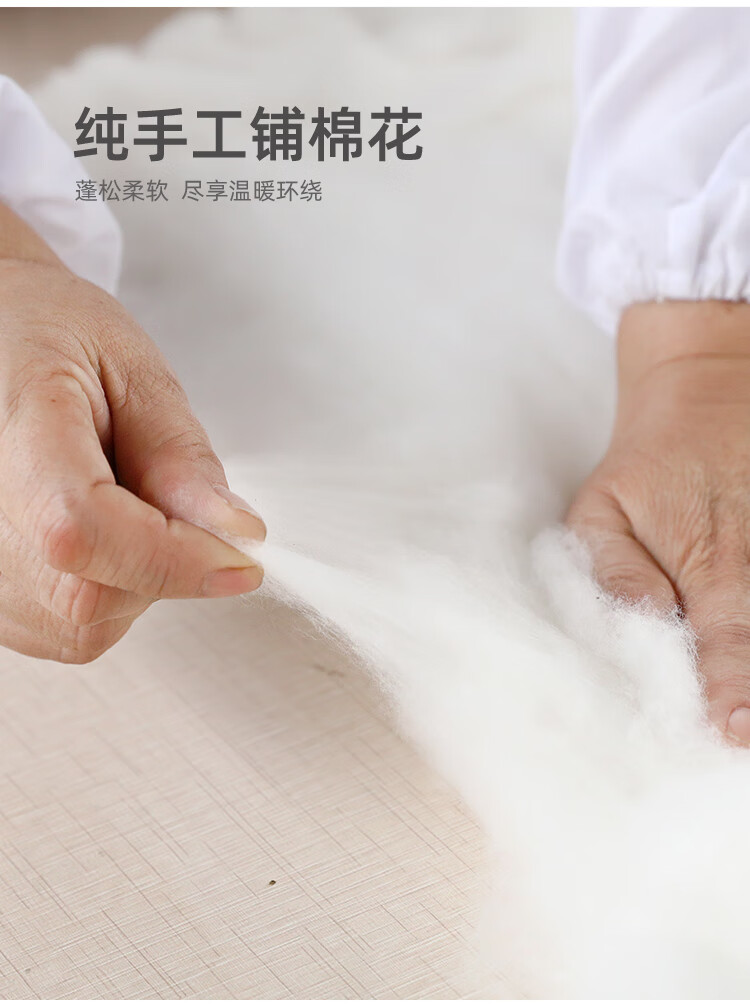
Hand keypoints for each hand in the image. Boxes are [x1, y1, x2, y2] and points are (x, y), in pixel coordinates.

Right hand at [0, 203, 263, 662]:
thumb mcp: (130, 367)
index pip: (80, 530)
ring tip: (117, 501)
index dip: (172, 558)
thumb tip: (233, 532)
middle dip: (163, 566)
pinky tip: (97, 533)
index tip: (242, 558)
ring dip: (134, 582)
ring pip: (78, 625)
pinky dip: (104, 593)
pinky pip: (60, 630)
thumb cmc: (47, 334)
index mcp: (5, 431)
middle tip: (170, 499)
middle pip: (84, 595)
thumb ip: (178, 453)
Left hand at [568, 300, 749, 743]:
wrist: (709, 388)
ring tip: (746, 717)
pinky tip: (749, 665)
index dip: (730, 690)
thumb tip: (643, 624)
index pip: (722, 643)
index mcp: (708, 562)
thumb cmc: (647, 467)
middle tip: (744, 737)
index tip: (734, 730)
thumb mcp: (603, 511)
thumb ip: (615, 573)